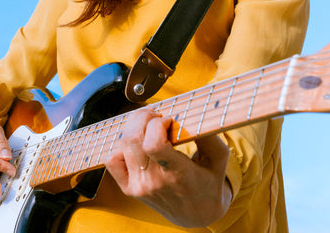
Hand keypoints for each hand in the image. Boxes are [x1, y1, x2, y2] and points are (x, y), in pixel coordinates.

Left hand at [104, 109, 231, 227]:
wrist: (196, 215)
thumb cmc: (209, 182)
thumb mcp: (218, 159)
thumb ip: (209, 135)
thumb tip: (195, 114)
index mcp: (177, 174)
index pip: (153, 144)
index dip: (157, 125)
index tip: (169, 121)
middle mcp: (154, 181)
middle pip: (134, 138)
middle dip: (143, 117)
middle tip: (157, 115)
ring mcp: (138, 186)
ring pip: (123, 144)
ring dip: (133, 126)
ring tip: (148, 125)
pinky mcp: (128, 189)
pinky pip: (112, 160)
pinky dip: (120, 146)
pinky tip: (137, 143)